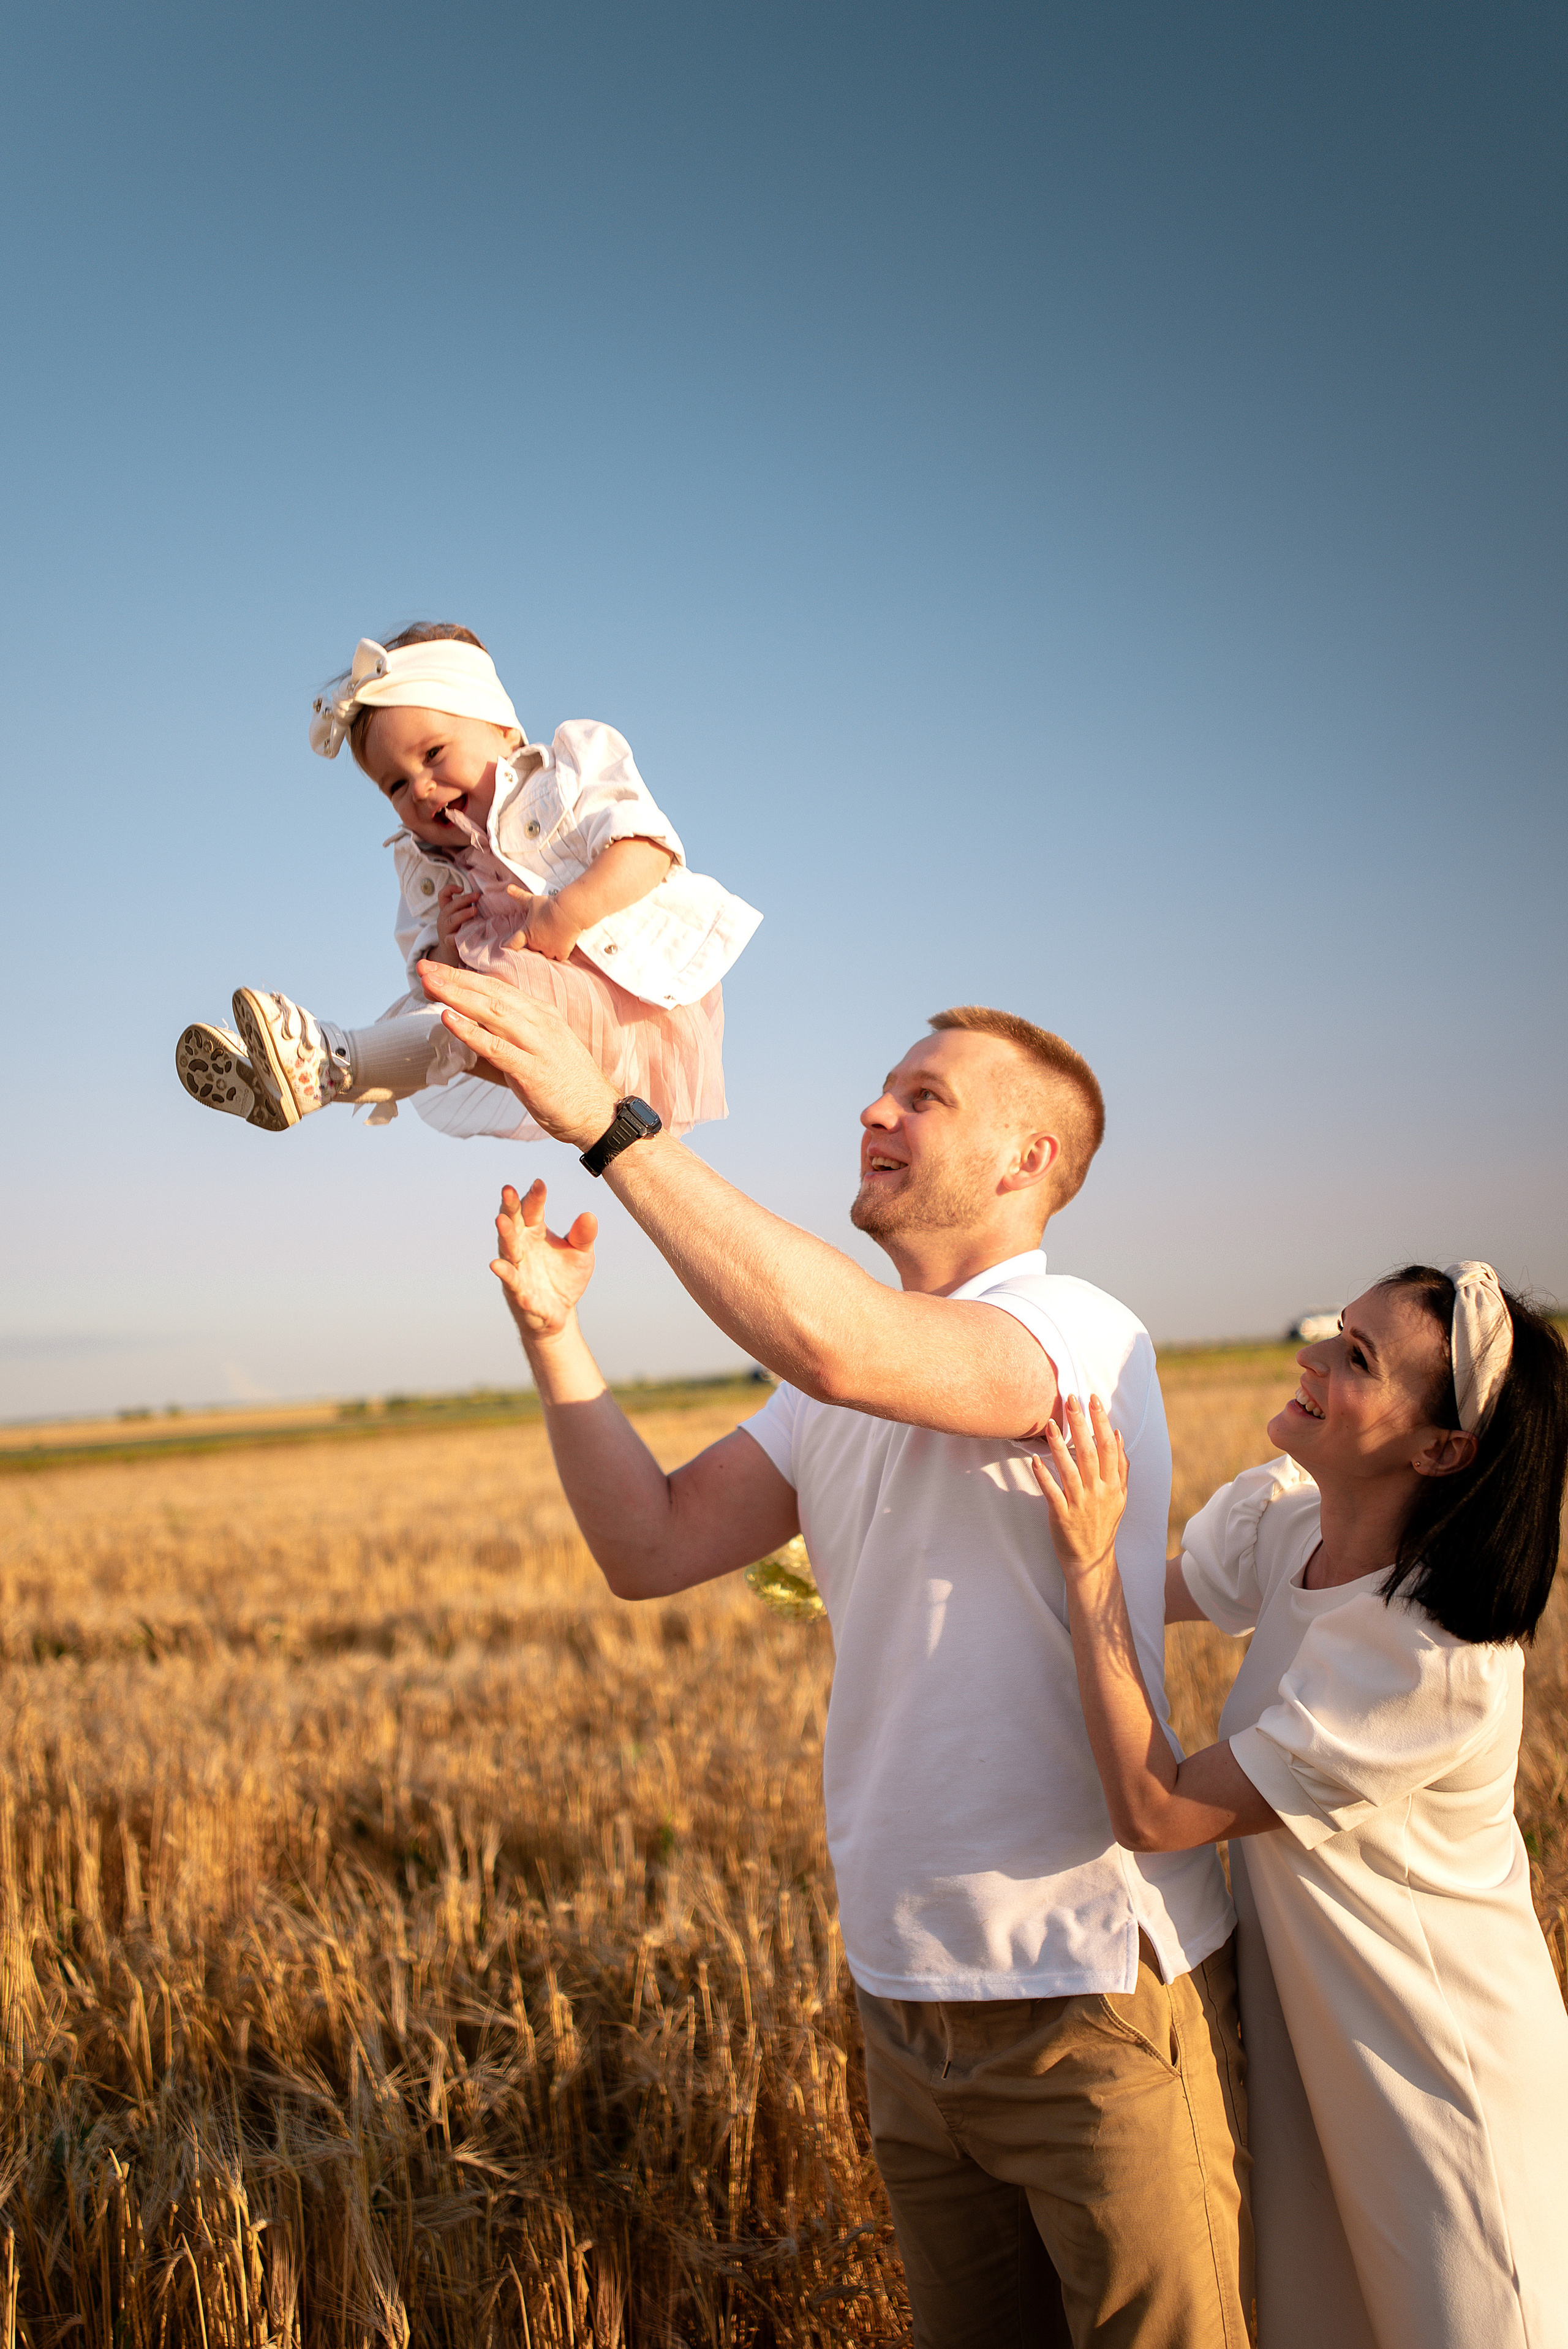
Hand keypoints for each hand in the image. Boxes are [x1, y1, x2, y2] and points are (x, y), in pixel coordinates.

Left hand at [416, 961, 618, 1145]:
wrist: (598, 1113)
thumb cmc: (565, 1086)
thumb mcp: (535, 1053)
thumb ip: (502, 1044)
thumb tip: (465, 1042)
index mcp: (541, 1014)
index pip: (497, 988)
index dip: (464, 977)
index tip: (436, 969)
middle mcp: (539, 1022)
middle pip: (490, 993)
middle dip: (454, 978)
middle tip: (423, 967)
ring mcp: (537, 1044)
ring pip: (492, 1012)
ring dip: (457, 996)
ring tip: (429, 985)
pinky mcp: (532, 1069)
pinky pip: (496, 1047)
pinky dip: (470, 1031)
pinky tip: (448, 1019)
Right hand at [432, 881, 481, 966]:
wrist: (449, 954)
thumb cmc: (459, 932)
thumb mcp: (460, 917)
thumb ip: (466, 906)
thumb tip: (483, 894)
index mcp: (446, 911)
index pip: (443, 895)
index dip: (449, 889)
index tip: (461, 888)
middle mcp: (443, 919)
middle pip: (450, 906)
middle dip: (464, 899)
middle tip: (477, 895)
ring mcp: (445, 931)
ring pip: (451, 920)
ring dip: (463, 914)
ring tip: (474, 910)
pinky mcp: (449, 943)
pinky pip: (451, 939)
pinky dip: (457, 936)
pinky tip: (466, 933)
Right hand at [491, 1180, 597, 1340]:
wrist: (560, 1311)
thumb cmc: (565, 1276)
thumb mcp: (581, 1253)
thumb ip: (583, 1235)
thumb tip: (589, 1215)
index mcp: (535, 1232)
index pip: (532, 1210)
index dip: (535, 1196)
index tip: (540, 1183)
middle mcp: (522, 1247)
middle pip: (514, 1224)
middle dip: (510, 1207)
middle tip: (508, 1189)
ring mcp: (518, 1269)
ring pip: (508, 1250)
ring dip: (505, 1235)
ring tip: (501, 1220)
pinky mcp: (519, 1293)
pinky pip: (512, 1283)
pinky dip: (507, 1275)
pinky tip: (498, 1266)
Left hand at [503, 884, 581, 962]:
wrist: (570, 911)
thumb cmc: (550, 905)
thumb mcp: (533, 900)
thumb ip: (520, 896)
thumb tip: (509, 888)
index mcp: (527, 932)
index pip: (513, 944)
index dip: (508, 948)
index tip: (505, 950)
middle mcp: (537, 943)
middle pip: (530, 951)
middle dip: (532, 948)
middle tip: (537, 943)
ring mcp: (549, 949)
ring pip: (544, 957)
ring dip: (545, 953)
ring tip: (549, 947)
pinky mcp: (561, 952)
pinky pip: (558, 959)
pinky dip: (559, 956)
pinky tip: (560, 951)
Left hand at [1030, 1394, 1128, 1579]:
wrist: (1092, 1559)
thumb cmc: (1104, 1522)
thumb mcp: (1120, 1496)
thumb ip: (1121, 1466)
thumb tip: (1118, 1434)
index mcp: (1113, 1484)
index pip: (1109, 1446)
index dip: (1101, 1421)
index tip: (1094, 1399)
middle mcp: (1099, 1491)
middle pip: (1089, 1451)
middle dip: (1080, 1424)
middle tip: (1070, 1399)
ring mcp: (1080, 1503)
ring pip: (1070, 1469)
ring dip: (1059, 1445)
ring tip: (1051, 1423)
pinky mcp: (1062, 1516)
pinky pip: (1052, 1493)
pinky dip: (1044, 1477)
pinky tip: (1036, 1461)